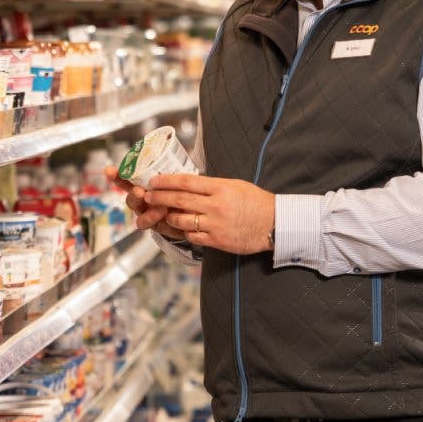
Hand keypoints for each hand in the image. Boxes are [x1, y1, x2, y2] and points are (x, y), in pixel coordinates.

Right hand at [104, 166, 186, 241]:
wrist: (193, 209)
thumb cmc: (181, 188)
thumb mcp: (176, 173)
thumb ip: (168, 160)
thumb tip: (167, 136)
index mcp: (143, 185)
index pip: (126, 179)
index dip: (116, 175)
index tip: (109, 170)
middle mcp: (143, 201)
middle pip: (131, 199)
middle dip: (133, 194)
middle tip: (139, 191)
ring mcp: (149, 215)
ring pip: (140, 217)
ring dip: (148, 214)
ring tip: (161, 208)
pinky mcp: (159, 227)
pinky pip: (156, 228)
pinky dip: (160, 223)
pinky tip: (167, 216)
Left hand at [144, 174, 274, 254]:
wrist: (274, 224)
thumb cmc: (256, 202)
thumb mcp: (235, 185)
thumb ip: (212, 186)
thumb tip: (188, 184)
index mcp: (221, 188)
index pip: (187, 181)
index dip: (167, 181)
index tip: (154, 180)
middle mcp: (216, 205)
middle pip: (179, 199)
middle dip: (160, 197)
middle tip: (148, 196)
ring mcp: (216, 225)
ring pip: (182, 220)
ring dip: (169, 216)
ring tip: (163, 213)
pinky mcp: (217, 241)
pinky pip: (192, 236)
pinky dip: (184, 231)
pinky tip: (182, 228)